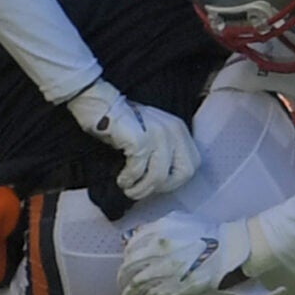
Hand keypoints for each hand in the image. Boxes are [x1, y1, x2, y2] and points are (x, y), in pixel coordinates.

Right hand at [61, 80, 199, 198]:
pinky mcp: (142, 139)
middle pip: (184, 173)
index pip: (193, 165)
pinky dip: (129, 179)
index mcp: (179, 130)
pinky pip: (139, 170)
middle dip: (162, 187)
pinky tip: (122, 178)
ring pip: (159, 176)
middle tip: (143, 188)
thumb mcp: (154, 136)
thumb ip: (166, 154)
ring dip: (141, 188)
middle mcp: (173, 130)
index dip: (175, 181)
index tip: (156, 184)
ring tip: (128, 187)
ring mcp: (159, 134)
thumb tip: (165, 183)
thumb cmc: (124, 126)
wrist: (102, 106)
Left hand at [118, 213, 249, 294]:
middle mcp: (157, 252)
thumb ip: (155, 227)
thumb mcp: (178, 220)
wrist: (227, 249)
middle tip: (123, 284)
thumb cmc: (206, 232)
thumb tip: (136, 234)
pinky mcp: (174, 287)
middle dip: (123, 278)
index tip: (127, 263)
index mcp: (157, 233)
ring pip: (137, 285)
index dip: (127, 257)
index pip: (131, 246)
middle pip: (129, 268)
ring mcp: (165, 271)